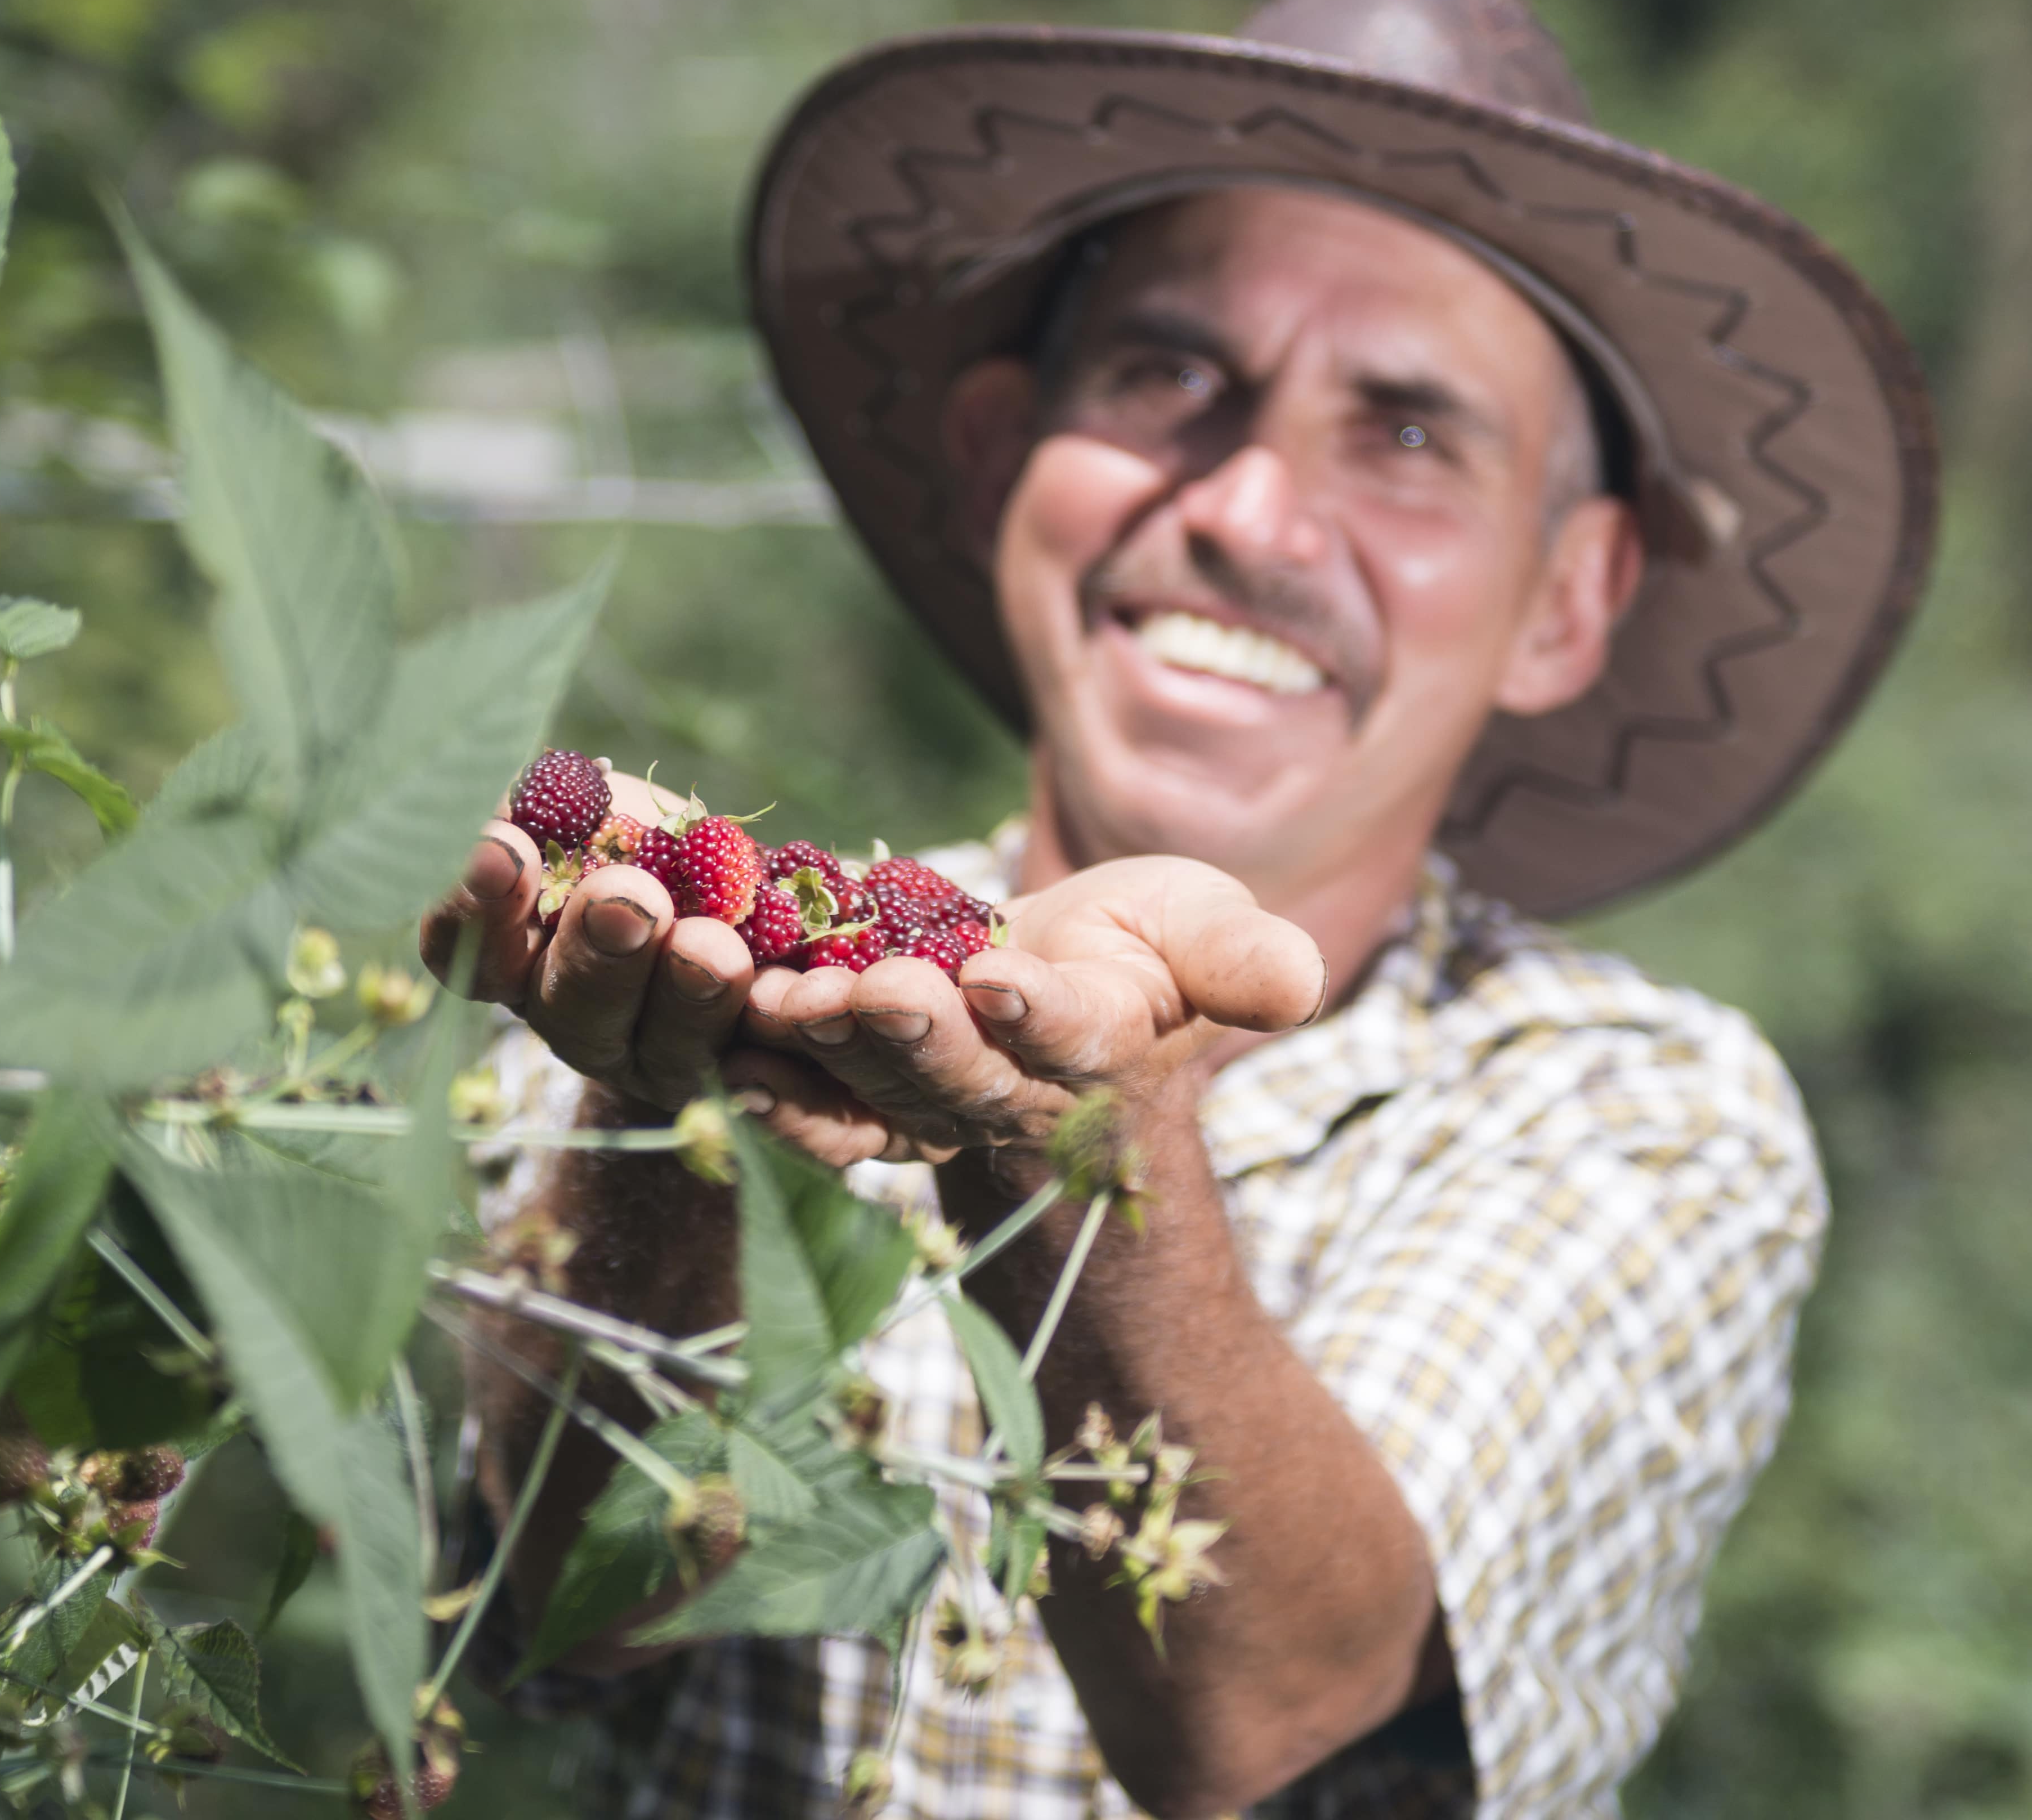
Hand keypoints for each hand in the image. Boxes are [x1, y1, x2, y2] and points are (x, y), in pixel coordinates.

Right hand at [416, 772, 755, 1116]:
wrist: (760, 892)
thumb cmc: (645, 836)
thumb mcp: (591, 808)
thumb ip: (549, 807)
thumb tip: (517, 801)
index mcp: (516, 954)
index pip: (463, 946)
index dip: (476, 905)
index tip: (504, 846)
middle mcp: (577, 1019)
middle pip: (571, 1005)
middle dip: (600, 951)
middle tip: (629, 901)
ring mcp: (660, 1061)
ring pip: (667, 1046)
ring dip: (690, 994)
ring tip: (716, 947)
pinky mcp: (745, 1077)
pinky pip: (763, 1071)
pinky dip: (778, 1037)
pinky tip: (791, 1001)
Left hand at [733, 857, 1324, 1166]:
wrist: (1065, 973)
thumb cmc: (1146, 943)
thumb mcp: (1206, 929)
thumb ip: (1243, 961)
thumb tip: (1299, 983)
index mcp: (1103, 1043)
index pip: (1075, 1035)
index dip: (1038, 1014)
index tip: (1002, 979)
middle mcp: (1015, 1086)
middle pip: (962, 1069)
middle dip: (917, 1033)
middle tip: (875, 990)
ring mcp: (935, 1096)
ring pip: (879, 1080)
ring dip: (831, 1044)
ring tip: (786, 1000)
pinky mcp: (869, 1091)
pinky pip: (821, 1103)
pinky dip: (779, 1088)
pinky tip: (732, 1057)